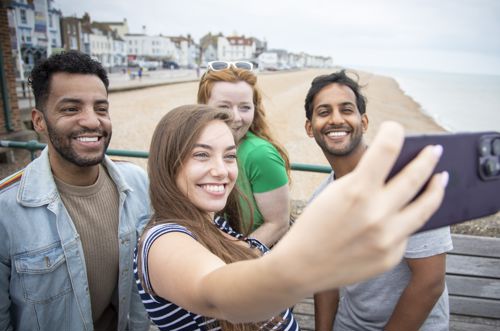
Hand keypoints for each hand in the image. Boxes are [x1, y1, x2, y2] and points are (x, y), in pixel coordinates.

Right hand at [269, 121, 446, 293]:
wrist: (301, 266)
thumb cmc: (314, 225)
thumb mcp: (334, 194)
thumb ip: (364, 180)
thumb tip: (395, 168)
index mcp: (357, 191)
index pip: (386, 148)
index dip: (394, 131)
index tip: (395, 128)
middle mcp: (377, 213)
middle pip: (416, 176)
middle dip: (428, 158)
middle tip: (435, 150)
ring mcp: (387, 238)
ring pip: (426, 206)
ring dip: (436, 188)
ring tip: (441, 178)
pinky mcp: (391, 256)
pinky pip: (407, 231)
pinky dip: (406, 219)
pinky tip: (405, 213)